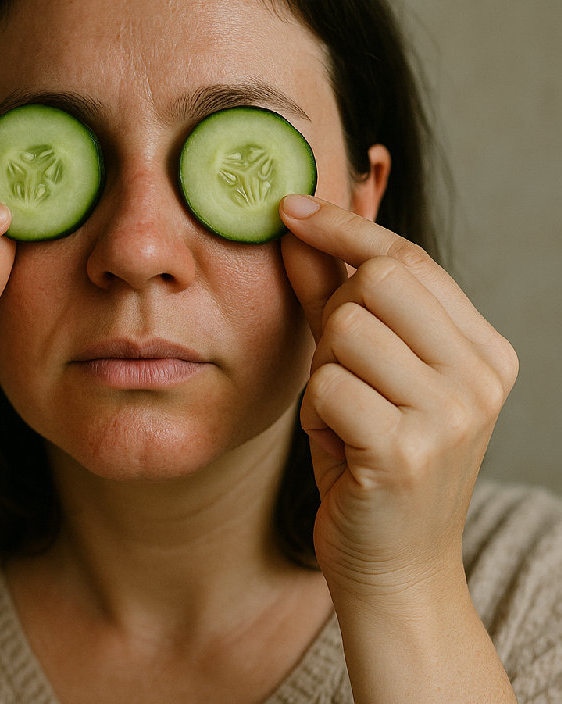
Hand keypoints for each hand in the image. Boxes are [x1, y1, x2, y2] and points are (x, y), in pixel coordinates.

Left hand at [279, 195, 518, 603]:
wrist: (394, 567)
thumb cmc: (373, 460)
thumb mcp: (359, 370)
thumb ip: (329, 297)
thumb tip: (294, 229)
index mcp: (483, 349)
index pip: (409, 258)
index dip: (345, 228)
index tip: (292, 207)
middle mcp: (480, 376)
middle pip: (379, 280)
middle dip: (335, 314)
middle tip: (337, 366)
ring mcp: (452, 415)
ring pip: (346, 331)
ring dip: (322, 372)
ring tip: (340, 415)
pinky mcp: (407, 452)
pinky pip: (327, 386)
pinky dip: (314, 412)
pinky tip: (336, 445)